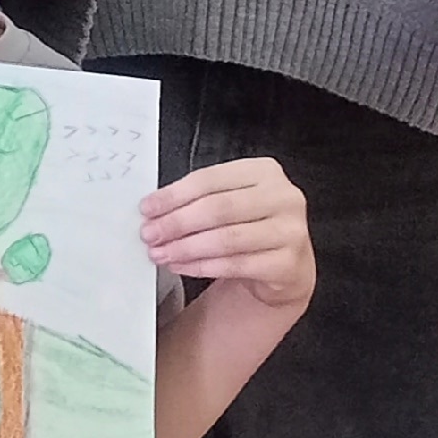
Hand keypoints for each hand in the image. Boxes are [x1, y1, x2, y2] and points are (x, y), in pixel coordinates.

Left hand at [142, 157, 313, 311]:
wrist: (286, 263)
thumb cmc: (250, 224)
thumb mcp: (229, 200)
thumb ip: (198, 199)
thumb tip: (154, 211)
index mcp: (263, 171)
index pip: (209, 180)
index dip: (173, 195)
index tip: (147, 209)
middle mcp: (283, 198)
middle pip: (218, 209)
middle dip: (177, 223)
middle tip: (149, 234)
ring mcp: (290, 232)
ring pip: (227, 239)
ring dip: (186, 248)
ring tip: (160, 253)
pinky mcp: (288, 264)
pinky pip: (237, 265)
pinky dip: (202, 266)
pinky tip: (181, 265)